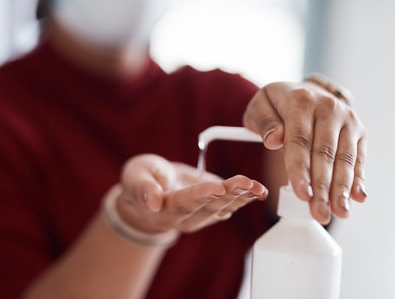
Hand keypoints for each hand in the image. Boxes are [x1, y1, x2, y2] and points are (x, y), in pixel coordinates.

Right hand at [114, 154, 267, 233]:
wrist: (152, 190)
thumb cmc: (141, 181)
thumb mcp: (135, 178)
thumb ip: (143, 188)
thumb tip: (154, 202)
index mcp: (166, 210)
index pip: (185, 203)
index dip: (201, 195)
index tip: (217, 188)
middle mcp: (186, 218)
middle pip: (210, 206)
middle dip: (229, 194)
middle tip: (246, 182)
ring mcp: (201, 216)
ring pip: (224, 207)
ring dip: (242, 197)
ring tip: (258, 188)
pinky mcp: (213, 209)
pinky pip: (231, 205)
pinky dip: (246, 197)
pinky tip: (259, 190)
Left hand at [243, 81, 366, 223]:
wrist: (306, 91)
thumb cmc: (278, 104)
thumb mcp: (260, 105)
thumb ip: (263, 122)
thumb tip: (274, 140)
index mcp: (301, 101)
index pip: (300, 141)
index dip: (301, 170)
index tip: (302, 194)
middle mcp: (328, 108)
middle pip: (325, 154)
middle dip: (323, 187)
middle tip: (319, 213)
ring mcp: (347, 119)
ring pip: (345, 159)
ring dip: (342, 188)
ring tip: (339, 212)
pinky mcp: (359, 131)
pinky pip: (358, 158)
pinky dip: (358, 179)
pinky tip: (357, 198)